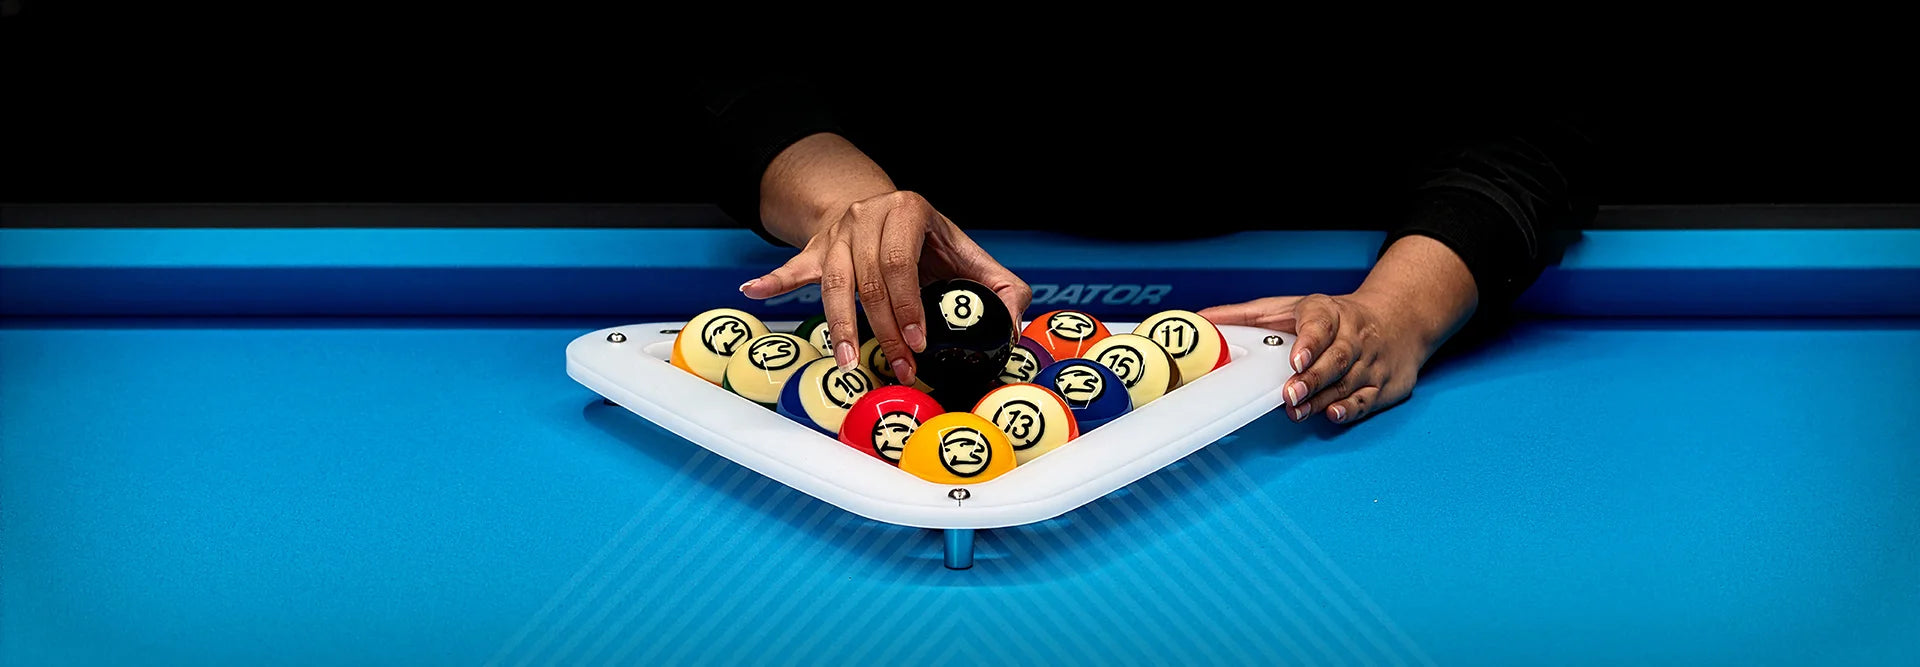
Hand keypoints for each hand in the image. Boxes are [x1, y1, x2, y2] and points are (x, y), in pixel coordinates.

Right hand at [741, 190, 1029, 385]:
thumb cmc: (929, 244)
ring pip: (833, 282)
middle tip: (897, 367)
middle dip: (883, 329)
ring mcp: (838, 233)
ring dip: (840, 326)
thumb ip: (999, 287)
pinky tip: (753, 291)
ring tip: (847, 361)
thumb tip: (1014, 326)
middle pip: (868, 280)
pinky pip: (793, 267)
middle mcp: (868, 216)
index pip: (901, 261)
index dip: (908, 304)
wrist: (884, 211)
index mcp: (908, 211)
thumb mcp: (968, 253)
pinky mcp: (816, 249)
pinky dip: (773, 281)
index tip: (918, 341)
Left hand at [1198, 235, 1479, 423]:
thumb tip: (1202, 320)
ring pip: (1347, 382)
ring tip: (1297, 410)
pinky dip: (1351, 408)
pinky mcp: (1383, 384)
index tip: (1295, 359)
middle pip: (1335, 358)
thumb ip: (1246, 317)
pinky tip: (1332, 413)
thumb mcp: (1290, 308)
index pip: (1320, 324)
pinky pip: (1367, 399)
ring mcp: (1370, 361)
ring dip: (1321, 399)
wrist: (1397, 319)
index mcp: (1328, 312)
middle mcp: (1353, 336)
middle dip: (1312, 378)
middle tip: (1289, 394)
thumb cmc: (1331, 318)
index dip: (1309, 342)